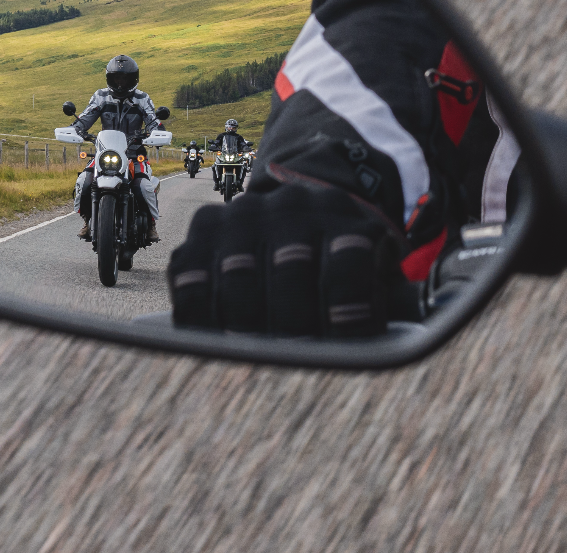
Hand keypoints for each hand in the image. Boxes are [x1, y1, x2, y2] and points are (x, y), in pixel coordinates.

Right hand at [168, 182, 415, 336]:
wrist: (305, 215)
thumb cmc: (342, 264)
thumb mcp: (374, 275)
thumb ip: (379, 304)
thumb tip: (373, 353)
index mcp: (345, 217)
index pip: (348, 261)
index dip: (349, 310)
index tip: (350, 345)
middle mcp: (293, 206)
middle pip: (290, 268)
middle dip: (294, 325)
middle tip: (297, 359)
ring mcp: (245, 213)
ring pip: (237, 273)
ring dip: (246, 325)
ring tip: (255, 356)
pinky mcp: (205, 227)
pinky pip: (187, 273)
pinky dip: (197, 314)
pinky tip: (212, 338)